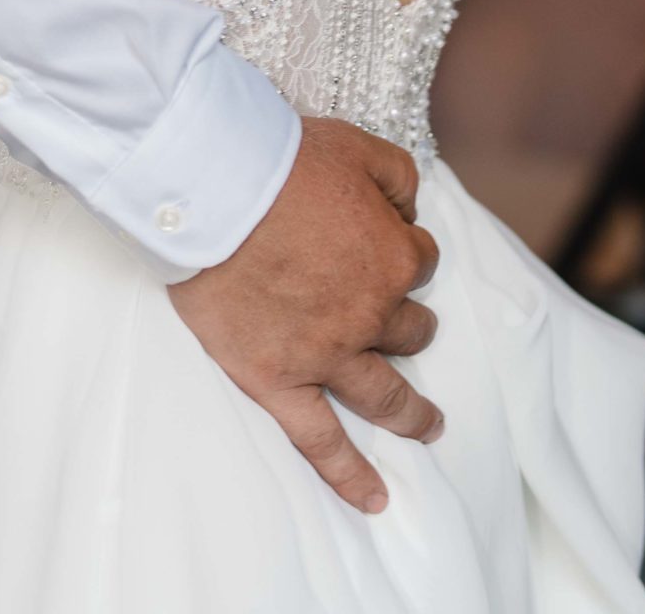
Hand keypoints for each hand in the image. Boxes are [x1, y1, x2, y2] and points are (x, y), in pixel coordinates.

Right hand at [168, 116, 440, 513]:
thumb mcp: (358, 146)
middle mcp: (372, 314)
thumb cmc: (281, 160)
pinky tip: (374, 499)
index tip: (384, 240)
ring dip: (412, 411)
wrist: (215, 188)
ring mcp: (327, 354)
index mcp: (393, 258)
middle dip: (411, 323)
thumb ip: (399, 178)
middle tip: (407, 327)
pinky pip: (321, 442)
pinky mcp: (280, 381)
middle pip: (409, 327)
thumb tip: (411, 208)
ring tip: (428, 424)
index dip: (403, 249)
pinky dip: (349, 475)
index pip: (418, 260)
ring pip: (385, 393)